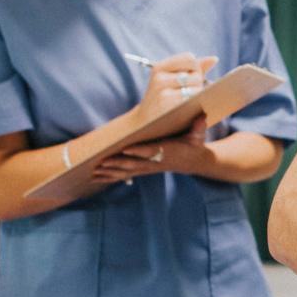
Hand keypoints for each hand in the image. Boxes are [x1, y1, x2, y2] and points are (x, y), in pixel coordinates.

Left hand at [91, 116, 209, 181]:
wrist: (193, 161)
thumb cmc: (193, 144)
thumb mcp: (198, 136)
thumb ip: (199, 128)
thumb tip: (202, 118)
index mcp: (166, 151)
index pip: (150, 151)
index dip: (138, 151)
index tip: (126, 149)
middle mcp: (154, 162)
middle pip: (134, 164)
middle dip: (117, 164)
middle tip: (102, 163)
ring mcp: (148, 167)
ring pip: (127, 172)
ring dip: (110, 172)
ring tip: (94, 172)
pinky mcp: (143, 169)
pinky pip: (125, 175)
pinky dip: (111, 177)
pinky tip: (97, 178)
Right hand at [136, 52, 216, 115]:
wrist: (144, 124)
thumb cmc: (163, 100)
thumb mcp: (171, 81)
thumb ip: (193, 69)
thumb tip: (214, 59)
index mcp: (159, 68)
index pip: (189, 58)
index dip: (195, 68)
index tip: (190, 79)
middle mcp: (159, 78)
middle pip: (196, 75)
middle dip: (198, 84)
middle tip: (186, 94)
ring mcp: (163, 93)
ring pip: (197, 87)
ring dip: (198, 95)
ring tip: (186, 103)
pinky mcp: (170, 107)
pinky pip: (194, 100)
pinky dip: (196, 104)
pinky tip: (188, 109)